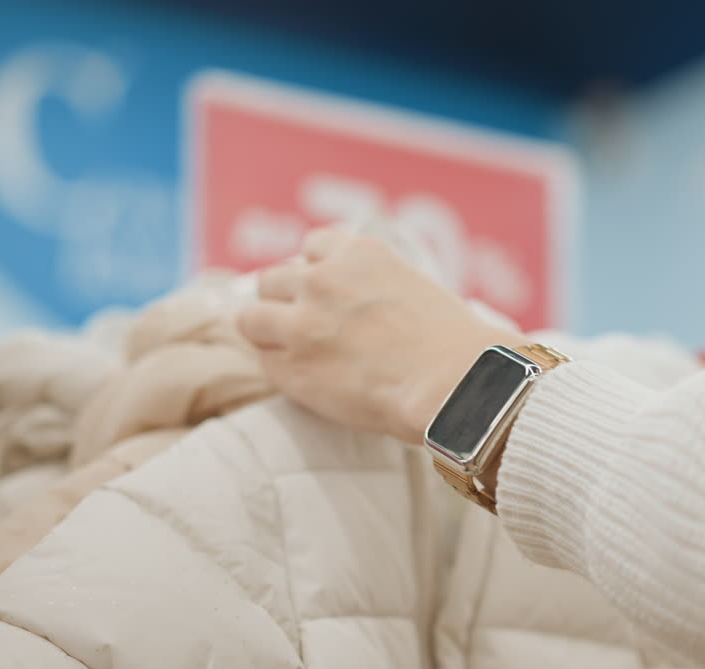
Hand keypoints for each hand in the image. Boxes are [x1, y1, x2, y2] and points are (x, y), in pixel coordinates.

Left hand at [237, 226, 528, 443]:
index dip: (318, 271)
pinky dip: (282, 370)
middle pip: (273, 279)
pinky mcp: (291, 368)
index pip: (312, 246)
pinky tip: (310, 381)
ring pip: (252, 317)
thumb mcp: (414, 286)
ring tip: (295, 353)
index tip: (328, 293)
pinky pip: (265, 361)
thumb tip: (360, 305)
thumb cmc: (451, 344)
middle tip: (309, 328)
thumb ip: (374, 284)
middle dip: (287, 301)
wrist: (452, 385)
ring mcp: (301, 323)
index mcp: (357, 254)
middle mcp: (322, 280)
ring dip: (269, 332)